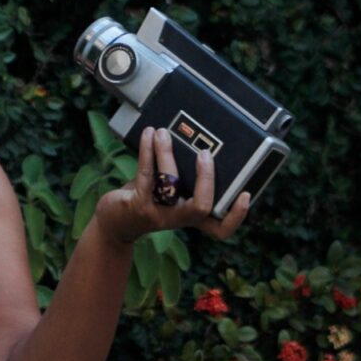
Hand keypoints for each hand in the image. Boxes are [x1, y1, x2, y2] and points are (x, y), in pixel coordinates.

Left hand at [94, 127, 250, 244]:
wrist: (114, 221)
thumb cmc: (146, 199)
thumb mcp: (167, 190)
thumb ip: (181, 174)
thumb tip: (191, 138)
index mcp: (192, 217)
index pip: (221, 228)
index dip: (236, 216)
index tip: (247, 195)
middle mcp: (179, 219)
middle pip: (201, 207)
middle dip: (206, 178)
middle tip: (205, 153)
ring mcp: (159, 215)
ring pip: (170, 184)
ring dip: (166, 153)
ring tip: (163, 132)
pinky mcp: (139, 206)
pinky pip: (146, 175)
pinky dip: (147, 151)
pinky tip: (148, 135)